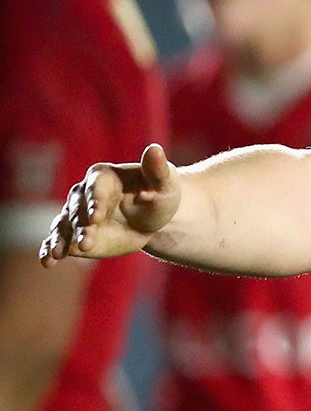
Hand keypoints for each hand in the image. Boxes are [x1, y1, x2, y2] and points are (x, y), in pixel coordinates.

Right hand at [40, 145, 180, 263]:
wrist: (152, 219)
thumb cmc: (159, 194)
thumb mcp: (164, 183)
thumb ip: (157, 169)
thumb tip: (155, 149)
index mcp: (102, 176)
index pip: (95, 188)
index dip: (95, 201)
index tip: (96, 216)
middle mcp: (83, 194)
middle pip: (78, 210)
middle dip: (81, 226)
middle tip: (87, 242)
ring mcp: (76, 215)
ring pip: (64, 226)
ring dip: (61, 239)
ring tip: (57, 254)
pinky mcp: (74, 234)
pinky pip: (58, 241)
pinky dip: (50, 249)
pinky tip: (47, 261)